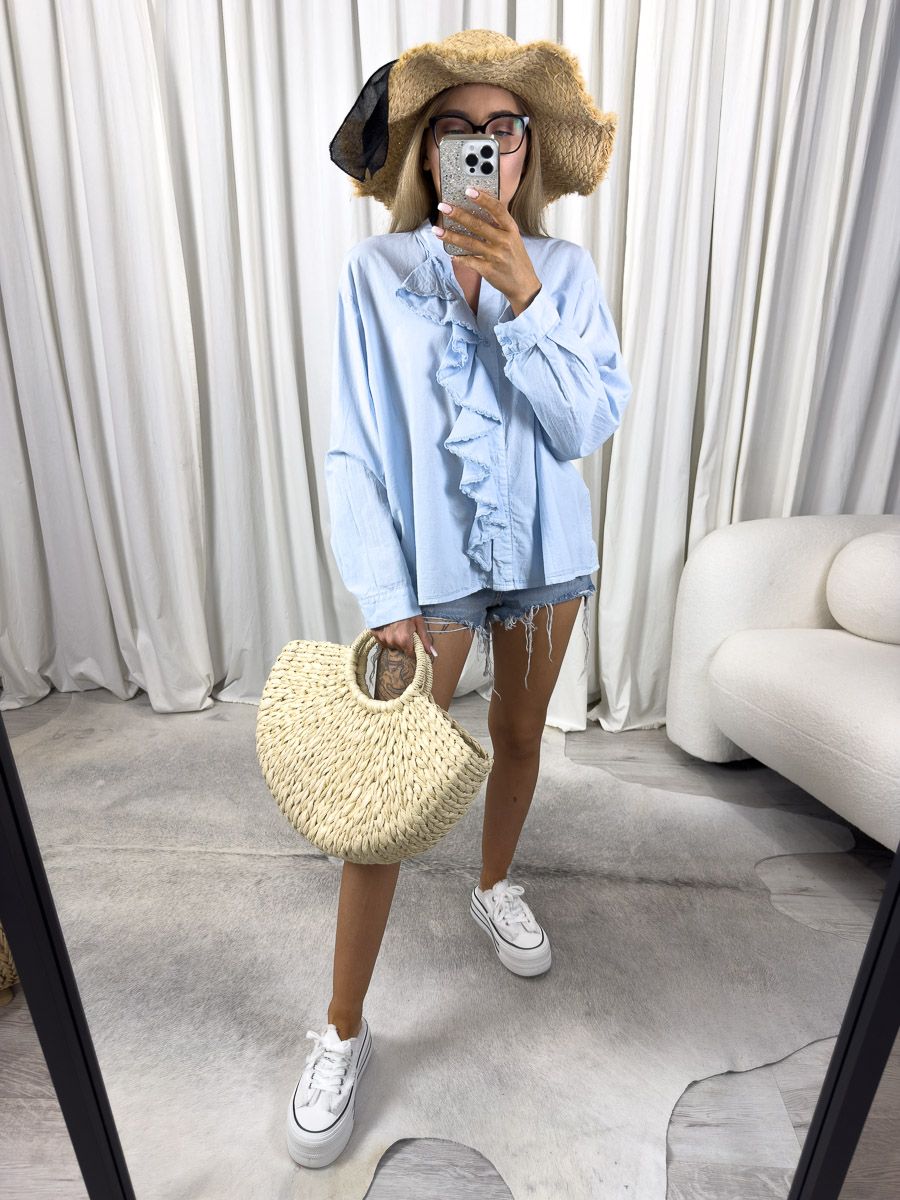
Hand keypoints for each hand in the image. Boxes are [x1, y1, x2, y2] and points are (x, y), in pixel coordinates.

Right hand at [371, 615, 436, 660]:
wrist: (390, 598)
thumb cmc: (406, 609)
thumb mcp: (419, 623)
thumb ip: (425, 639)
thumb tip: (432, 652)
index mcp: (404, 639)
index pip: (411, 654)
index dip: (415, 650)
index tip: (416, 644)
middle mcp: (392, 641)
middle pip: (402, 649)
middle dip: (406, 642)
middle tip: (407, 630)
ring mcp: (383, 638)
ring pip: (393, 645)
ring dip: (396, 639)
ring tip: (398, 627)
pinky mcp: (376, 634)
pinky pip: (384, 642)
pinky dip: (387, 637)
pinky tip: (390, 628)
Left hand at [435, 188, 541, 315]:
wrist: (524, 285)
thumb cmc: (516, 258)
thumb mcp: (513, 238)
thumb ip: (499, 225)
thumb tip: (477, 210)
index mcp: (511, 229)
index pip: (497, 209)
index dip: (483, 198)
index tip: (468, 191)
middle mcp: (504, 241)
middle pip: (477, 225)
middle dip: (458, 215)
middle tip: (443, 207)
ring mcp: (496, 256)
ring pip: (469, 243)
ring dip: (450, 236)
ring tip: (437, 230)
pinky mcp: (488, 270)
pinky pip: (469, 261)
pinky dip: (458, 257)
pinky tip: (449, 253)